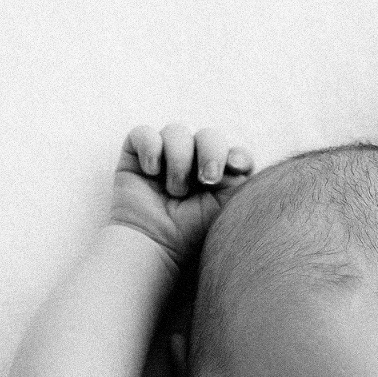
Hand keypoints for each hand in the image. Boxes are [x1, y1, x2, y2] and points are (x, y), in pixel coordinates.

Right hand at [112, 124, 255, 269]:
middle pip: (209, 136)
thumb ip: (240, 182)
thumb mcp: (225, 209)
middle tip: (206, 179)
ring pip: (176, 132)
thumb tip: (241, 159)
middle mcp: (192, 163)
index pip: (234, 152)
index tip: (235, 167)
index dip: (237, 155)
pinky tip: (150, 172)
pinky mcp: (136, 155)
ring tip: (174, 191)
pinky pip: (143, 133)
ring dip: (178, 161)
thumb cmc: (191, 234)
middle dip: (211, 152)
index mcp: (218, 176)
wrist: (154, 245)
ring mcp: (164, 156)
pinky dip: (150, 149)